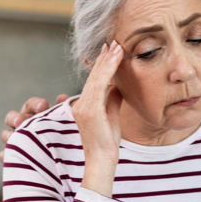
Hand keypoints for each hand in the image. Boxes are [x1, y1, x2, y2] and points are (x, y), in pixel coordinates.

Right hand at [0, 94, 69, 161]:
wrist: (60, 159)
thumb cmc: (61, 136)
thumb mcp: (65, 124)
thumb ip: (64, 111)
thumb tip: (62, 97)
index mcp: (34, 114)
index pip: (31, 105)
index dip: (36, 104)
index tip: (44, 106)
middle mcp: (22, 125)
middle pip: (12, 117)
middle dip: (16, 118)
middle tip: (21, 122)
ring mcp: (15, 140)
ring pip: (5, 135)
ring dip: (9, 136)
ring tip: (16, 139)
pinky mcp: (13, 156)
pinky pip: (4, 155)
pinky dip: (6, 155)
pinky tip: (10, 156)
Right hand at [71, 41, 123, 196]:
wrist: (102, 160)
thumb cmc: (107, 142)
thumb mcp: (112, 115)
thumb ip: (113, 98)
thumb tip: (119, 84)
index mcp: (86, 105)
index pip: (95, 80)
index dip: (102, 64)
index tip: (110, 48)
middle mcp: (81, 104)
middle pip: (94, 75)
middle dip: (104, 57)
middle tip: (113, 41)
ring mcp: (84, 107)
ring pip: (96, 77)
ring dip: (107, 60)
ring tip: (116, 45)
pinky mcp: (90, 110)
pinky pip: (99, 85)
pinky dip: (107, 70)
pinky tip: (115, 59)